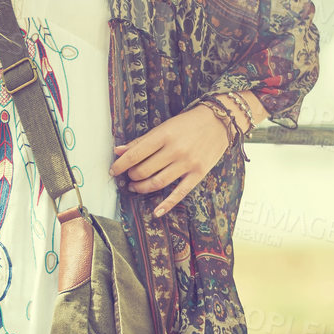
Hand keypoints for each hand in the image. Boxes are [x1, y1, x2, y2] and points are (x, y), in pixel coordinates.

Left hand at [110, 102, 237, 217]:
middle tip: (129, 176)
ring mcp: (187, 163)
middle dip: (132, 176)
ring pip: (157, 183)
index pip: (135, 154)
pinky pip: (179, 193)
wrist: (220, 121)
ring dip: (142, 188)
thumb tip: (118, 150)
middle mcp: (175, 150)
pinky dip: (167, 204)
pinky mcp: (198, 174)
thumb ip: (141, 140)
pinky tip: (156, 212)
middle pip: (144, 170)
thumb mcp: (164, 126)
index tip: (114, 170)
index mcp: (164, 135)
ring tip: (135, 187)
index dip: (121, 165)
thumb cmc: (189, 123)